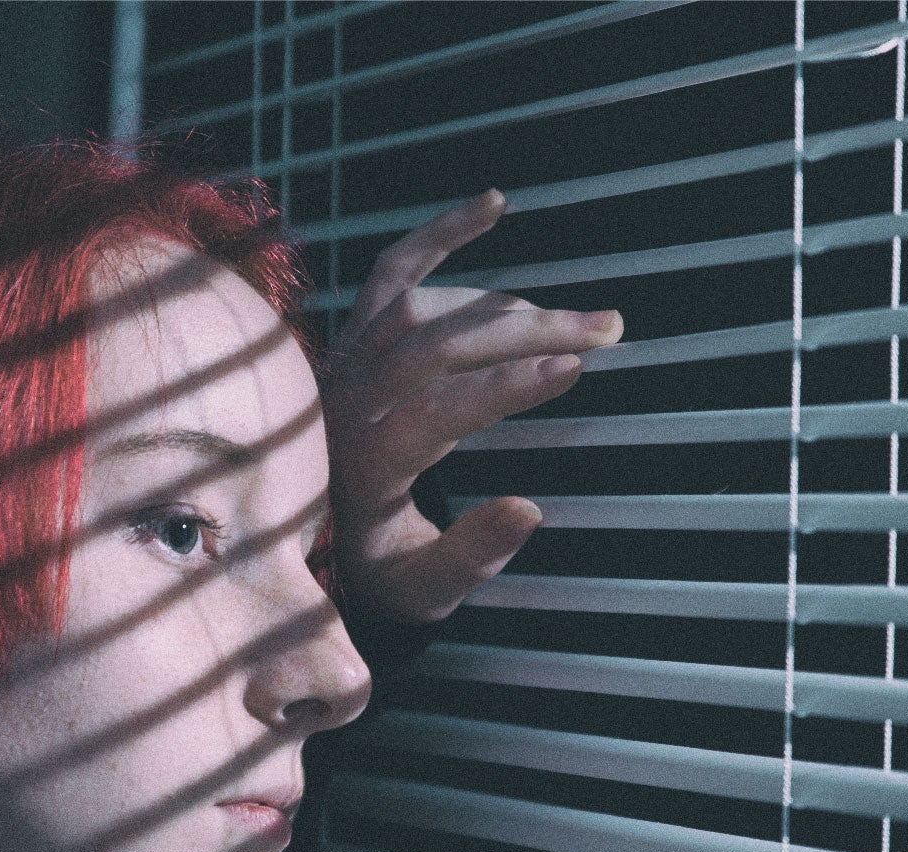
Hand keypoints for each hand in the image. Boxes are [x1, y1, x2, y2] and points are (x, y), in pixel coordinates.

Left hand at [323, 190, 622, 622]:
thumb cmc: (372, 569)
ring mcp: (346, 363)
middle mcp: (346, 401)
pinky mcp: (354, 339)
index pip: (437, 409)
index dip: (506, 387)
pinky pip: (393, 272)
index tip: (574, 371)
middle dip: (529, 332)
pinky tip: (494, 205)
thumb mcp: (419, 590)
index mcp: (362, 463)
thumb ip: (470, 556)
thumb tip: (528, 510)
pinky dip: (440, 234)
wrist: (301, 545)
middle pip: (438, 345)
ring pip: (426, 308)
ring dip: (507, 305)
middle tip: (606, 329)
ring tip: (580, 322)